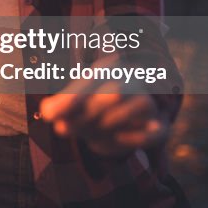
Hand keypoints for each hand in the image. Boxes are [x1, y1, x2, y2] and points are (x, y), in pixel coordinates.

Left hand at [39, 56, 168, 157]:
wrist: (125, 113)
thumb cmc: (93, 104)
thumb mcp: (74, 102)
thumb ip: (60, 106)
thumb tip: (47, 112)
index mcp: (109, 68)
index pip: (91, 80)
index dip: (70, 99)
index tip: (49, 116)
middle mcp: (132, 80)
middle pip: (115, 92)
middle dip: (87, 114)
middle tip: (62, 129)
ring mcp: (149, 102)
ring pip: (138, 104)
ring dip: (108, 124)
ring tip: (87, 134)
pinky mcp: (159, 127)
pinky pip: (156, 132)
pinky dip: (135, 138)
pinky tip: (116, 139)